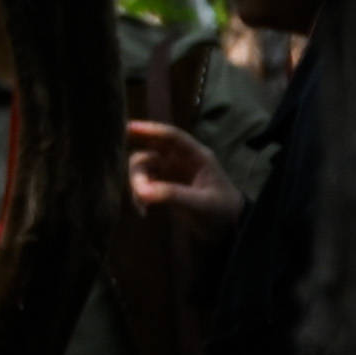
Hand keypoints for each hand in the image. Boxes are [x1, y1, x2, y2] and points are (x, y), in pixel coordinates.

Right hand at [126, 121, 239, 256]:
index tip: (128, 127)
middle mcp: (180, 159)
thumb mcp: (201, 203)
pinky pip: (143, 183)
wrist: (227, 227)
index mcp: (197, 156)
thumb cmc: (222, 210)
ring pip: (142, 168)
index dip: (151, 129)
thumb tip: (143, 191)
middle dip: (138, 169)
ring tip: (142, 205)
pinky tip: (144, 210)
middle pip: (150, 152)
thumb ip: (174, 195)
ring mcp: (170, 171)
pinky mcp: (162, 184)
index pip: (172, 136)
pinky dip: (139, 195)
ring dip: (137, 184)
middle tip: (139, 191)